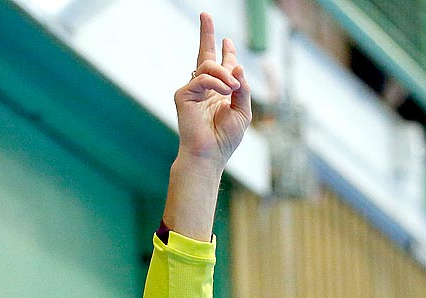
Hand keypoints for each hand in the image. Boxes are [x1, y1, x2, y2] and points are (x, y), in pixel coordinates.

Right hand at [174, 12, 251, 169]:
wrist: (209, 155)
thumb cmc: (225, 139)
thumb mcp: (242, 112)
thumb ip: (242, 89)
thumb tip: (239, 66)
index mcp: (218, 92)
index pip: (221, 66)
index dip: (226, 53)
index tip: (227, 42)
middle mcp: (204, 89)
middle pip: (204, 55)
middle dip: (206, 34)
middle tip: (205, 14)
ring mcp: (192, 91)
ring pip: (208, 65)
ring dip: (224, 73)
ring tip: (232, 87)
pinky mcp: (183, 95)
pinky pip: (202, 78)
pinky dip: (216, 83)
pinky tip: (224, 92)